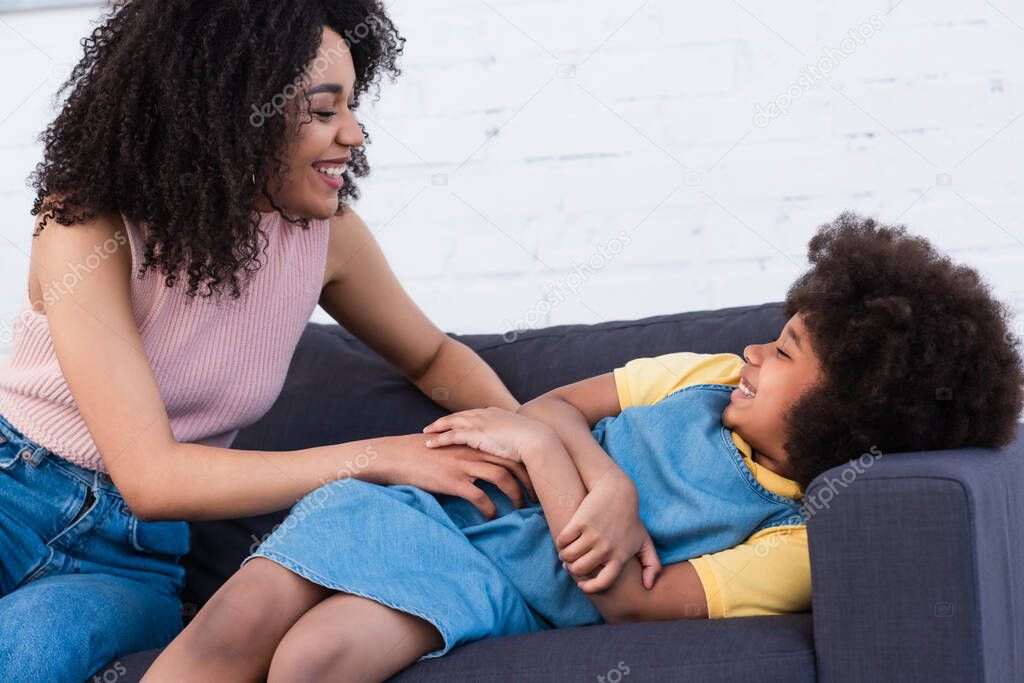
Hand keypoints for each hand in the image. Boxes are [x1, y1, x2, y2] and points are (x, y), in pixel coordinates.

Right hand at [376, 434, 535, 517]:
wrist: (397, 456)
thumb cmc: (421, 453)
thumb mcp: (449, 446)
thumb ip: (468, 451)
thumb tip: (484, 464)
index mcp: (474, 442)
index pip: (509, 450)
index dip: (526, 465)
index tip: (535, 479)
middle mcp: (473, 450)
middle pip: (512, 463)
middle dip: (528, 480)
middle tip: (536, 496)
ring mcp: (464, 465)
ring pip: (501, 478)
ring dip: (515, 495)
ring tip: (520, 509)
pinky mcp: (453, 481)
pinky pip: (480, 497)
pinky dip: (490, 509)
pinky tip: (493, 517)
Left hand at [422, 407, 554, 463]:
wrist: (535, 440)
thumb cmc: (533, 441)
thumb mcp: (520, 437)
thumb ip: (512, 438)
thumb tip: (513, 446)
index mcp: (495, 413)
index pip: (472, 414)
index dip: (460, 419)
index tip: (451, 423)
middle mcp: (484, 414)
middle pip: (458, 416)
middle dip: (444, 421)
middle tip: (431, 426)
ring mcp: (478, 423)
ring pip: (451, 423)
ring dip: (437, 428)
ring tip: (426, 433)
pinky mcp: (474, 434)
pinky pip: (451, 436)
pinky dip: (439, 440)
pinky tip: (429, 444)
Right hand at [557, 472, 661, 591]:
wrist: (618, 491)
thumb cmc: (630, 519)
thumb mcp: (644, 541)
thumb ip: (652, 565)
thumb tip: (648, 586)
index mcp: (620, 557)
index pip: (601, 583)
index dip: (589, 587)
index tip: (581, 584)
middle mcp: (606, 549)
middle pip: (579, 569)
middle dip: (572, 568)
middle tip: (570, 563)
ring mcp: (593, 535)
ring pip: (568, 556)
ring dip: (564, 555)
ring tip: (566, 553)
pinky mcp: (581, 522)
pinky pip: (562, 540)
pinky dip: (560, 542)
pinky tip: (564, 540)